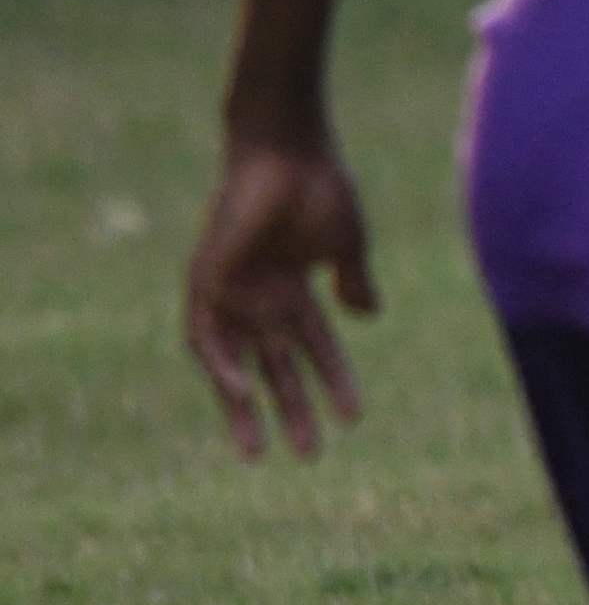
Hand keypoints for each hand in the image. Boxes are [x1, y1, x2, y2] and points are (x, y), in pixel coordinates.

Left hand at [182, 134, 378, 455]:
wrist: (287, 148)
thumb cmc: (320, 187)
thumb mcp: (347, 244)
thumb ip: (354, 281)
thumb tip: (367, 317)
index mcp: (296, 288)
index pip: (316, 347)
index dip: (335, 381)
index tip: (355, 418)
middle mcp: (260, 296)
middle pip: (275, 366)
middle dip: (291, 410)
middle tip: (306, 456)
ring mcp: (231, 291)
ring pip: (235, 363)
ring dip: (245, 408)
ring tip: (258, 452)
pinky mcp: (206, 281)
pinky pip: (204, 337)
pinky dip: (220, 367)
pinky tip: (241, 393)